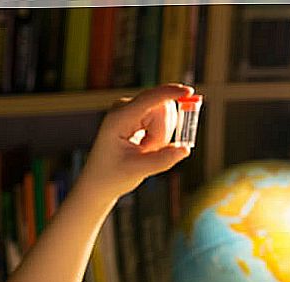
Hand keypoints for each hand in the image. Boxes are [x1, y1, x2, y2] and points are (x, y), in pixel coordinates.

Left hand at [79, 83, 194, 199]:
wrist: (99, 181)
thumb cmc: (112, 175)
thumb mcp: (137, 171)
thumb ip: (162, 160)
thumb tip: (185, 149)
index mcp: (119, 118)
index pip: (149, 99)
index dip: (170, 93)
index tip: (189, 91)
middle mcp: (125, 108)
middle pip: (163, 109)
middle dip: (164, 133)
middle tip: (150, 151)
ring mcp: (133, 109)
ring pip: (166, 116)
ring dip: (162, 137)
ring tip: (144, 151)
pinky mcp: (140, 115)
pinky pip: (163, 121)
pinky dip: (160, 137)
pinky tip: (145, 147)